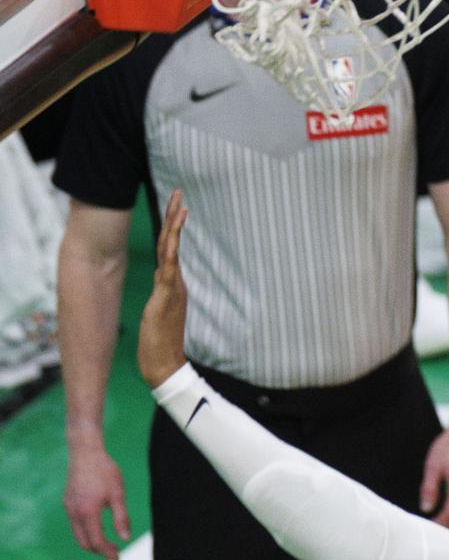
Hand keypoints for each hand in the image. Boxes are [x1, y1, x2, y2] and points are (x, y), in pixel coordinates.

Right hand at [65, 443, 130, 559]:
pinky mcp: (67, 502)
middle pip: (84, 542)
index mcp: (87, 512)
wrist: (85, 452)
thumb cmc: (105, 471)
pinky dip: (86, 531)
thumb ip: (121, 518)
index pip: (96, 541)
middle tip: (115, 553)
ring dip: (92, 542)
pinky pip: (75, 524)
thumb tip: (125, 538)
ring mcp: (68, 507)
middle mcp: (74, 513)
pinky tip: (99, 528)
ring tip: (109, 543)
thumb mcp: (118, 494)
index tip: (118, 558)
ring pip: (77, 534)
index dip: (107, 552)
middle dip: (99, 550)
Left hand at [136, 190, 188, 389]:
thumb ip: (163, 297)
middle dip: (175, 218)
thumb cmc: (160, 345)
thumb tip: (164, 285)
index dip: (172, 228)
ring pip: (172, 252)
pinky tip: (173, 237)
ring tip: (179, 206)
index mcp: (172, 286)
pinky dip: (172, 251)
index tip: (177, 206)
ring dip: (174, 228)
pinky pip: (169, 269)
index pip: (170, 250)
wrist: (165, 365)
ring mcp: (172, 289)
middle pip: (173, 244)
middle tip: (179, 194)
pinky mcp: (167, 297)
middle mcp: (175, 283)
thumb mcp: (158, 315)